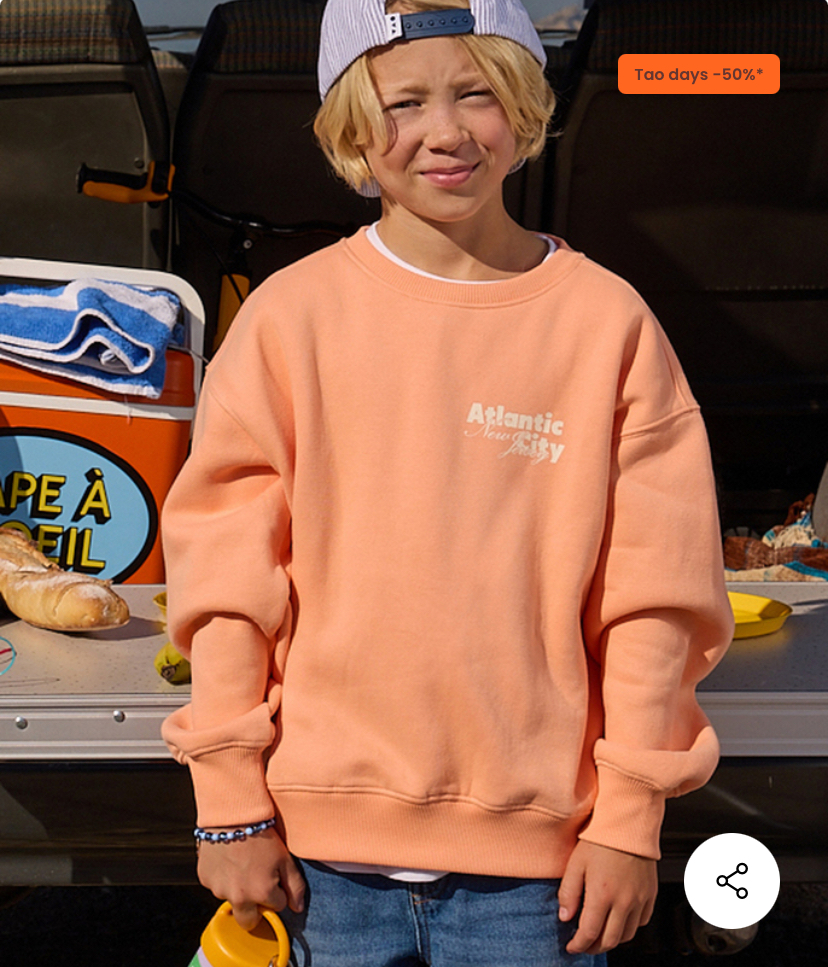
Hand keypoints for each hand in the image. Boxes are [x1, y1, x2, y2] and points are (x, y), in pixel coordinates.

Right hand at [197, 827, 305, 928]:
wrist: (232, 813)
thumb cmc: (261, 833)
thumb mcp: (285, 857)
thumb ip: (295, 886)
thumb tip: (297, 907)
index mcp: (261, 893)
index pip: (276, 907)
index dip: (277, 891)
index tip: (274, 875)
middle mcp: (238, 897)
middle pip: (248, 921)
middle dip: (255, 909)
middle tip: (257, 884)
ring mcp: (219, 889)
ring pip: (232, 900)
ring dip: (238, 889)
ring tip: (242, 862)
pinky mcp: (205, 880)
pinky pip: (216, 886)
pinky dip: (223, 878)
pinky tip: (229, 859)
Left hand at [557, 840, 656, 954]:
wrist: (627, 823)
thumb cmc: (600, 839)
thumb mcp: (575, 863)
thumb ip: (568, 893)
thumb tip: (565, 917)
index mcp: (602, 895)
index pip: (589, 933)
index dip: (578, 945)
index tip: (571, 947)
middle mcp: (624, 901)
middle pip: (610, 940)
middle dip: (594, 947)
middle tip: (584, 945)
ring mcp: (640, 899)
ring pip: (627, 935)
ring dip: (612, 940)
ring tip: (600, 934)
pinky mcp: (650, 894)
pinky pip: (642, 922)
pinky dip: (629, 927)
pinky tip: (619, 920)